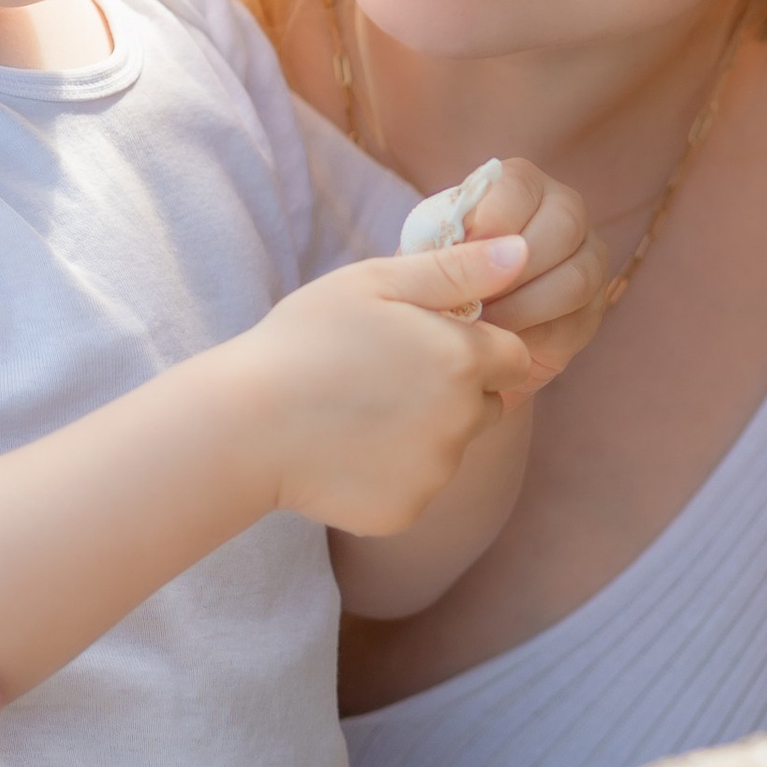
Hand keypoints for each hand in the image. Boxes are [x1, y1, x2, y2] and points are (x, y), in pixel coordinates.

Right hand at [237, 234, 534, 539]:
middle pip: (486, 405)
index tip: (426, 344)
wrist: (244, 426)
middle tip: (384, 378)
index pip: (513, 357)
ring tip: (355, 413)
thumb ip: (456, 269)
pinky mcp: (406, 513)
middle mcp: (463, 422)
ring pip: (449, 448)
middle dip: (453, 392)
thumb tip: (522, 253)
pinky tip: (344, 450)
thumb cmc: (305, 340)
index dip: (475, 348)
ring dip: (421, 433)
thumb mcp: (376, 282)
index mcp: (463, 360)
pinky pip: (415, 487)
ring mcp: (436, 474)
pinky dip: (390, 473)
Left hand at [456, 157, 610, 389]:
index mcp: (520, 182)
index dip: (489, 223)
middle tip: (473, 297)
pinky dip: (535, 334)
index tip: (458, 257)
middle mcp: (564, 209)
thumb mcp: (429, 256)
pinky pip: (576, 319)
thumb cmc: (441, 277)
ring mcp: (588, 257)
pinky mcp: (593, 306)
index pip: (518, 186)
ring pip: (577, 276)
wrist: (459, 330)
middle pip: (563, 225)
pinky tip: (501, 342)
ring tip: (483, 323)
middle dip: (513, 268)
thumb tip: (461, 251)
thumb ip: (442, 248)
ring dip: (524, 306)